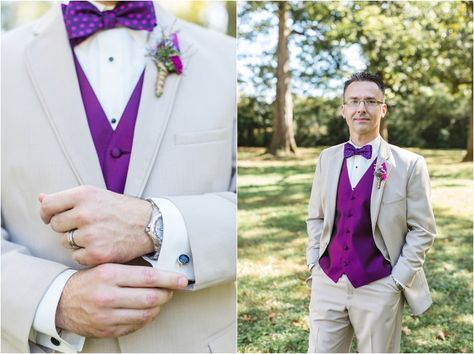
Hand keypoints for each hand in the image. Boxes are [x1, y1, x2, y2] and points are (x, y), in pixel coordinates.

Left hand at [39, 185, 153, 265]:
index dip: (47, 213)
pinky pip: (76, 257)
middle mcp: (85, 213)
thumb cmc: (121, 209)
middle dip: (66, 228)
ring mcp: (90, 234)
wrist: (149, 224)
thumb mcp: (95, 195)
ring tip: (96, 235)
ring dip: (76, 242)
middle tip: (86, 226)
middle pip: (56, 226)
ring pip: (65, 242)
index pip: (47, 205)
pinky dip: (85, 255)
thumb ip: (66, 198)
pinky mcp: (96, 253)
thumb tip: (40, 198)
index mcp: (83, 195)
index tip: (53, 217)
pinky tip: (100, 246)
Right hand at [55, 264, 187, 336]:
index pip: (148, 277)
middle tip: (171, 290)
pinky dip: (146, 318)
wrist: (60, 302)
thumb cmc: (88, 281)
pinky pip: (136, 325)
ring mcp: (107, 315)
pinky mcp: (107, 330)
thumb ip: (131, 270)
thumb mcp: (106, 267)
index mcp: (109, 275)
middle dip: (167, 294)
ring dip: (158, 307)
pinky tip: (145, 310)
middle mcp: (108, 296)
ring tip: (159, 300)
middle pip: (151, 298)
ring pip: (146, 314)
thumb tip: (162, 272)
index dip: (169, 279)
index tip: (182, 280)